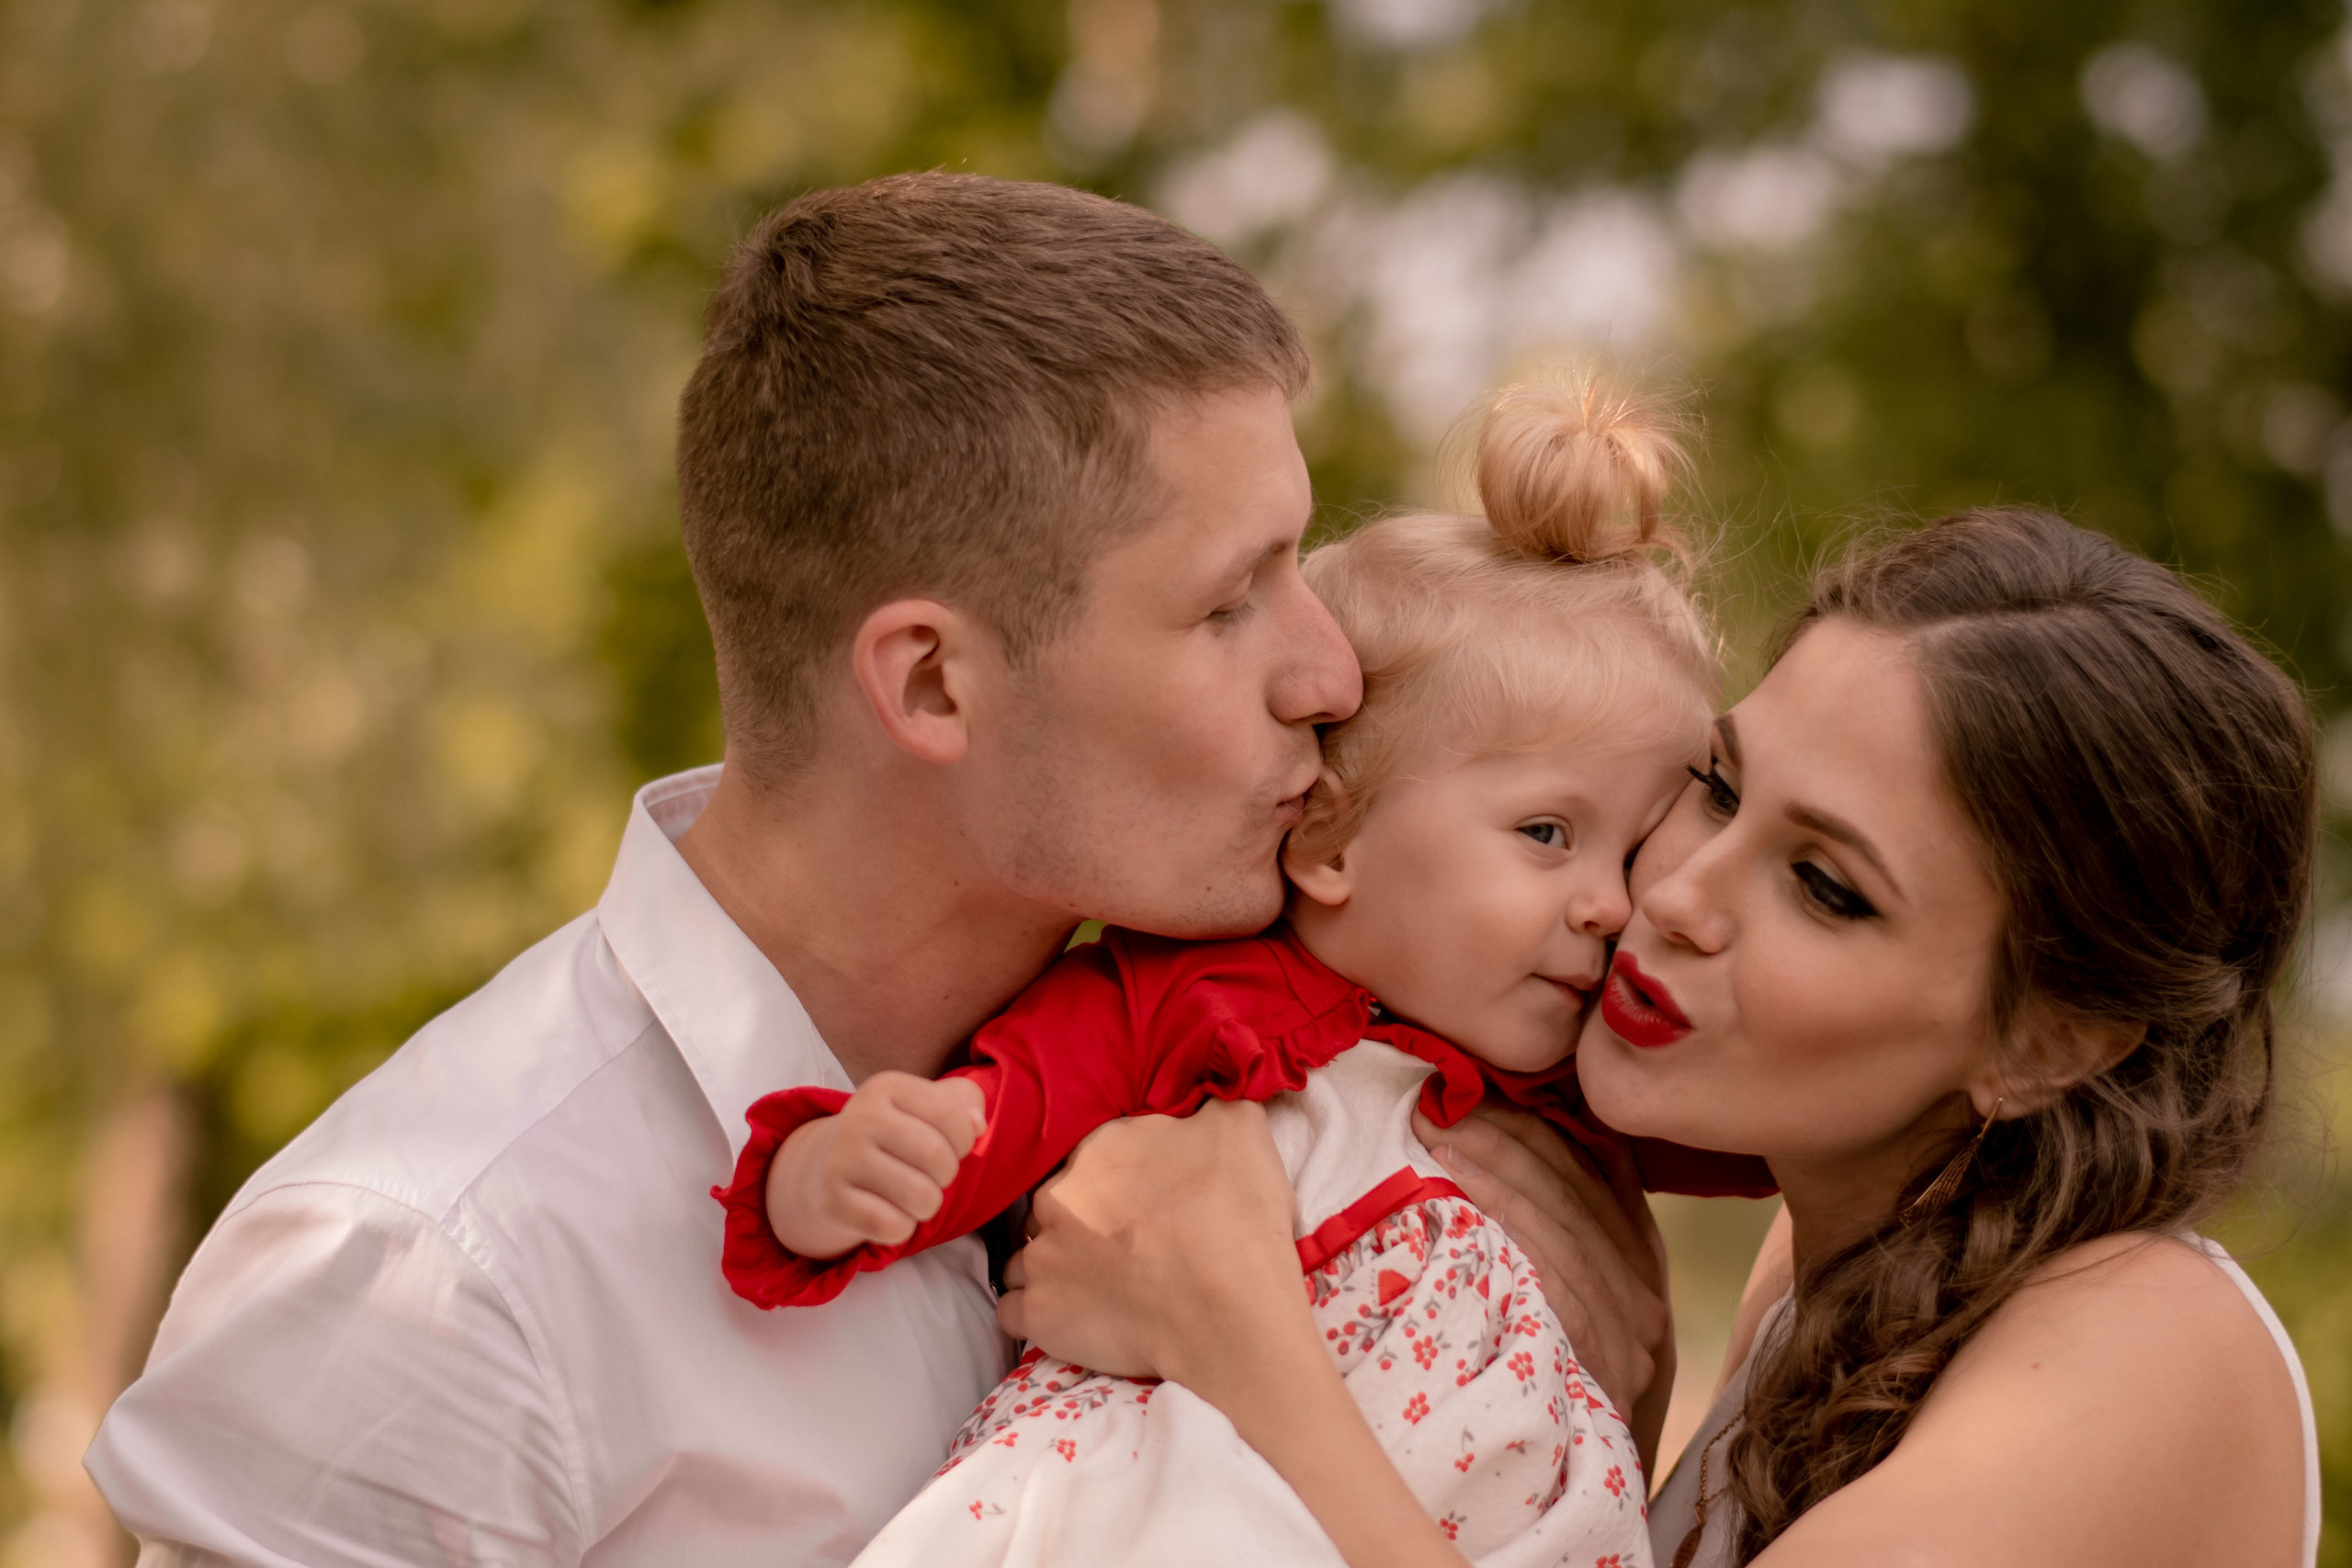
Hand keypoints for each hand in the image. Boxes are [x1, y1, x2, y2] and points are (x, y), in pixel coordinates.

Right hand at [765, 1071, 986, 1257]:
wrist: (825, 1165)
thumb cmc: (894, 1134)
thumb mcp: (926, 1104)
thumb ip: (964, 1101)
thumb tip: (978, 1125)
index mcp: (887, 1087)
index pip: (950, 1115)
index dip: (964, 1140)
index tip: (949, 1145)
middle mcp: (860, 1117)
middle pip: (936, 1156)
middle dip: (946, 1175)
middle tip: (930, 1175)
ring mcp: (842, 1159)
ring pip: (919, 1196)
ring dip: (928, 1205)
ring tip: (914, 1196)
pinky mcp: (832, 1200)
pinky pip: (892, 1226)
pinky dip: (902, 1228)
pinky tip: (890, 1214)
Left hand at [996, 1099, 1302, 1383]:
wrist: (1225, 1309)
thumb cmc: (1232, 1218)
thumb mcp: (1239, 1128)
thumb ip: (1213, 1103)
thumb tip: (1205, 1096)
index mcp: (1098, 1150)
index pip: (1089, 1161)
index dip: (1114, 1185)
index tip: (1140, 1208)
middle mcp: (1056, 1198)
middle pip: (1051, 1208)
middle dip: (1075, 1226)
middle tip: (1121, 1251)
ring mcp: (1040, 1258)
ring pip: (1025, 1259)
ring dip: (1051, 1271)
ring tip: (1096, 1290)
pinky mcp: (1038, 1314)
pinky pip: (1013, 1312)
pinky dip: (1038, 1316)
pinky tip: (1072, 1320)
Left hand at [1412, 1105, 1671, 1458]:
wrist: (1600, 1475)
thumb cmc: (1580, 1377)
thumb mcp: (1602, 1301)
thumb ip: (1586, 1229)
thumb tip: (1543, 1144)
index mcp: (1644, 1259)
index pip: (1596, 1167)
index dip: (1537, 1121)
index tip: (1481, 1090)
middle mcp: (1643, 1285)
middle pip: (1571, 1184)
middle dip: (1503, 1132)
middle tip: (1442, 1101)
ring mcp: (1626, 1323)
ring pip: (1556, 1219)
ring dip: (1491, 1168)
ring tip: (1437, 1135)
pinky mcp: (1596, 1354)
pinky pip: (1545, 1271)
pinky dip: (1501, 1223)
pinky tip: (1456, 1196)